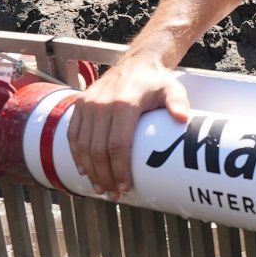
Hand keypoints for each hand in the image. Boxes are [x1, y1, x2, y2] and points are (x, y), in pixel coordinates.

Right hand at [65, 52, 190, 198]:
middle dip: (104, 175)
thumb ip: (178, 103)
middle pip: (98, 149)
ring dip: (90, 170)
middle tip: (113, 194)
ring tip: (100, 187)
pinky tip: (84, 170)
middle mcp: (102, 104)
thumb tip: (183, 118)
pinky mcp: (80, 104)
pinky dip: (76, 154)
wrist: (137, 62)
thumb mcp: (172, 89)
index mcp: (125, 103)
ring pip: (83, 145)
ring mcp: (88, 104)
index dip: (119, 169)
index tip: (124, 187)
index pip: (117, 144)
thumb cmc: (156, 82)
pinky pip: (73, 134)